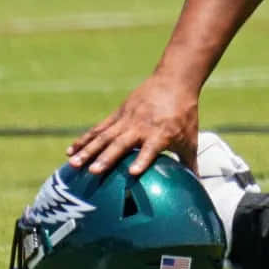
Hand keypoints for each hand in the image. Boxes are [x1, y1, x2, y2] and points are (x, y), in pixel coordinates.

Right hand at [67, 73, 199, 175]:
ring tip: (74, 164)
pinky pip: (99, 128)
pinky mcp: (118, 114)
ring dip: (88, 150)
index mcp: (161, 133)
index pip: (151, 148)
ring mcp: (127, 119)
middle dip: (107, 158)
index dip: (143, 160)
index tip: (133, 172)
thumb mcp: (190, 139)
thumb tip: (197, 187)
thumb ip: (190, 164)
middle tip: (93, 172)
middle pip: (122, 143)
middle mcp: (141, 127)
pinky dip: (84, 139)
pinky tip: (71, 151)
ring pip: (105, 136)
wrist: (174, 81)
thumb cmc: (184, 114)